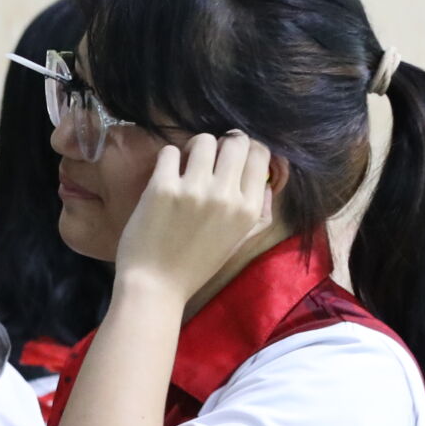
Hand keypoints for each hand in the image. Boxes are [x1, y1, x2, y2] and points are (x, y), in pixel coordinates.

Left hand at [113, 131, 274, 299]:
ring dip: (195, 147)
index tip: (234, 155)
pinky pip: (170, 151)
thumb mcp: (239, 242)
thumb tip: (268, 182)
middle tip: (209, 157)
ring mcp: (194, 190)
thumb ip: (259, 212)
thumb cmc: (196, 266)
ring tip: (187, 164)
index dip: (247, 149)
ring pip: (203, 140)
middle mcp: (225, 196)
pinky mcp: (162, 187)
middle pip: (235, 141)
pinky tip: (166, 174)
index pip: (260, 155)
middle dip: (223, 143)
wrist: (155, 285)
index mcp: (248, 209)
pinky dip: (168, 158)